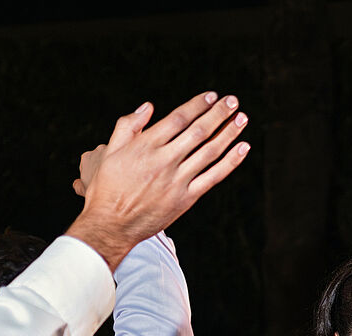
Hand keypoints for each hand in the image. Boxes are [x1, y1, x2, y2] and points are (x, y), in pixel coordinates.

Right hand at [67, 93, 250, 270]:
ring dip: (228, 133)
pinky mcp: (186, 199)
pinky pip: (213, 177)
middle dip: (218, 113)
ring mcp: (177, 180)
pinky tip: (243, 148)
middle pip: (198, 131)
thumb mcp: (110, 152)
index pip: (178, 118)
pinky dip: (231, 162)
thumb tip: (148, 106)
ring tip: (242, 118)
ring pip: (209, 151)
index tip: (212, 95)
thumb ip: (128, 126)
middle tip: (233, 101)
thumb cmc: (108, 187)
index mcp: (146, 146)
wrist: (111, 225)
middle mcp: (164, 160)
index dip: (198, 105)